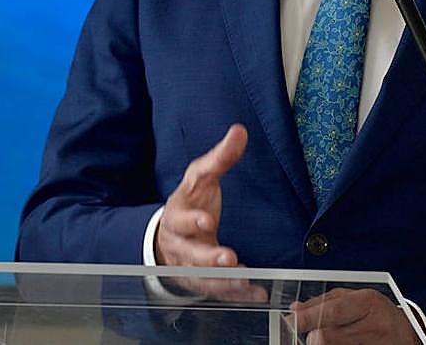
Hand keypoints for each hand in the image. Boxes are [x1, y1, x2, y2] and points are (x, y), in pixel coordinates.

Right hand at [154, 124, 264, 301]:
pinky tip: (257, 293)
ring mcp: (190, 266)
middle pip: (191, 253)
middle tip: (229, 257)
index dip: (191, 220)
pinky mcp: (203, 282)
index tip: (206, 221)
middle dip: (208, 257)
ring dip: (224, 280)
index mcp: (177, 215)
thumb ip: (220, 157)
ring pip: (204, 277)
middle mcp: (181, 244)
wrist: (168, 238)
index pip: (181, 217)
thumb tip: (240, 130)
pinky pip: (219, 292)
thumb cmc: (190, 203)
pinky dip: (238, 295)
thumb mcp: (201, 178)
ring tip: (244, 278)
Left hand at [290, 288, 419, 343]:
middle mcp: (373, 327)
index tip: (291, 322)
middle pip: (328, 337)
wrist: (408, 334)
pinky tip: (339, 344)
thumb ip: (324, 302)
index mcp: (367, 303)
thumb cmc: (377, 313)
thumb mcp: (355, 298)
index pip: (331, 312)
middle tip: (309, 336)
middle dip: (312, 338)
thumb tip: (296, 308)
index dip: (307, 318)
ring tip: (328, 338)